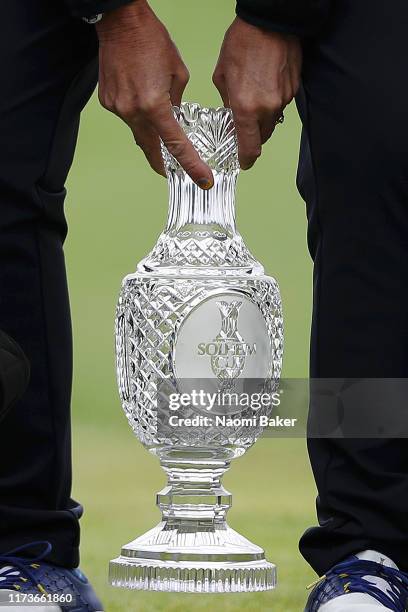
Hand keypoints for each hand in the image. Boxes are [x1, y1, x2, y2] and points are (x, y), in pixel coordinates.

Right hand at [96, 0, 212, 188]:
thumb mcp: (177, 73)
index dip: (191, 166)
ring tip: (159, 124)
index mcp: (154, 105)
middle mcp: (133, 111)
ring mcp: (117, 108)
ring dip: (150, 134)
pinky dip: (137, 116)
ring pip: (138, 133)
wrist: (120, 21)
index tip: (202, 180)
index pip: (176, 145)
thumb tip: (173, 118)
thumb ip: (176, 103)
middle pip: (151, 149)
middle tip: (175, 172)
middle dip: (164, 163)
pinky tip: (142, 99)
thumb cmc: (152, 41)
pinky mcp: (107, 102)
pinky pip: (127, 117)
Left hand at [213, 18, 301, 169]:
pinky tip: (265, 85)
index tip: (243, 162)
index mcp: (245, 108)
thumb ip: (228, 102)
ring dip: (263, 119)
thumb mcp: (223, 75)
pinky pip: (282, 105)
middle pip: (262, 138)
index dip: (246, 159)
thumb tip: (232, 118)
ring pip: (272, 121)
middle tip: (244, 131)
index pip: (250, 148)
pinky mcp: (294, 89)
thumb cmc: (243, 42)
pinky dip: (272, 102)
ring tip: (254, 98)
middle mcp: (267, 108)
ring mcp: (283, 99)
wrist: (271, 20)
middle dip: (253, 138)